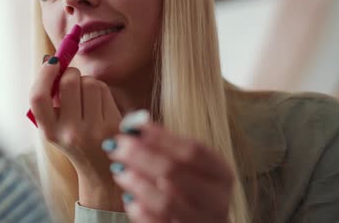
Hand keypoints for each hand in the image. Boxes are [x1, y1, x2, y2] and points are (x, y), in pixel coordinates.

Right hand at [29, 57, 123, 209]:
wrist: (100, 170)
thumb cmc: (73, 139)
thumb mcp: (54, 125)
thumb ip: (49, 97)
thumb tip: (49, 60)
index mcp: (50, 132)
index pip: (38, 97)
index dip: (43, 75)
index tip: (51, 62)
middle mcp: (70, 133)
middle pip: (69, 82)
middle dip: (70, 73)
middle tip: (71, 78)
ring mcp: (94, 130)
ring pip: (90, 82)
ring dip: (86, 81)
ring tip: (85, 95)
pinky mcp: (114, 125)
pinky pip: (104, 90)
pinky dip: (100, 89)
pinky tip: (97, 102)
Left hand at [105, 122, 233, 221]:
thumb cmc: (190, 189)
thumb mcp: (186, 167)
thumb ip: (163, 145)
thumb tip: (132, 125)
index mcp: (221, 173)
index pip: (193, 151)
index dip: (162, 138)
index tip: (136, 128)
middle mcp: (216, 199)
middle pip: (176, 173)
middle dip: (142, 156)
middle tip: (118, 146)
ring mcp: (202, 221)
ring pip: (167, 202)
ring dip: (138, 183)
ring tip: (119, 170)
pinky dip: (141, 211)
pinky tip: (128, 199)